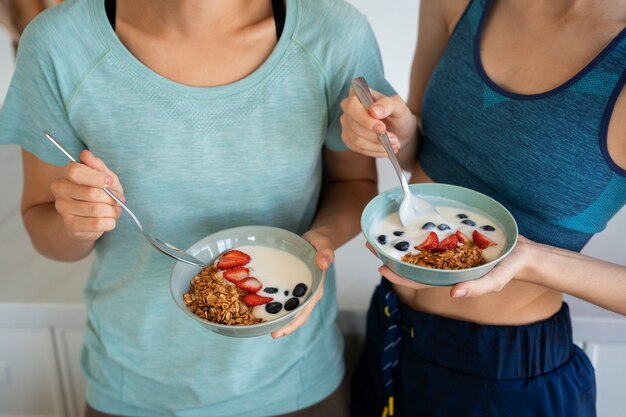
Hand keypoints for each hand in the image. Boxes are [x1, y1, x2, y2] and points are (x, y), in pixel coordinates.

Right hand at [50, 150, 124, 241]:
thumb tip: (85, 154)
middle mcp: (60, 190)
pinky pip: (98, 224)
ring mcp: (63, 208)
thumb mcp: (103, 177)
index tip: (110, 182)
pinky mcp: (71, 225)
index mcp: (67, 174)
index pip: (76, 171)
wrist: (87, 218)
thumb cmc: (98, 192)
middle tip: (118, 200)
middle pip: (92, 193)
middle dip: (111, 198)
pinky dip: (111, 222)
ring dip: (113, 211)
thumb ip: (97, 166)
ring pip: (97, 210)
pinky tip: (110, 219)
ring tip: (115, 210)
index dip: (98, 177)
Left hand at [271, 229, 333, 338]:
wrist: (315, 239)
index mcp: (315, 289)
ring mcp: (297, 291)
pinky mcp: (289, 285)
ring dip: (275, 317)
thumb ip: (325, 253)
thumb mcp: (324, 244)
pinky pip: (281, 297)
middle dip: (283, 326)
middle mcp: (306, 294)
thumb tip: (323, 263)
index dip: (293, 323)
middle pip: (294, 315)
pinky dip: (271, 303)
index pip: (305, 312)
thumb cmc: (320, 243)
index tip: (279, 332)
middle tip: (268, 334)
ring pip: (286, 309)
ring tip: (260, 324)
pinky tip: (258, 305)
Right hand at [340, 86, 417, 157]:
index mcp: (358, 94)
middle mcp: (348, 108)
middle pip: (354, 125)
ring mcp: (347, 124)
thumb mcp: (399, 106)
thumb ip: (388, 104)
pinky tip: (386, 150)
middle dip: (375, 136)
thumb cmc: (398, 114)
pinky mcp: (349, 138)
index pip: (352, 105)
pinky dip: (374, 151)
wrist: (399, 130)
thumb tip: (374, 111)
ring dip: (377, 145)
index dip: (365, 119)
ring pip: (356, 139)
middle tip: (394, 139)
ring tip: (394, 145)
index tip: (382, 128)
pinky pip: (357, 148)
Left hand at [379, 236, 533, 297]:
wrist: (524, 253)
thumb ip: (477, 288)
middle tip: (372, 243)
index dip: (398, 276)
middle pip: (413, 262)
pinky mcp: (456, 239)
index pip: (418, 280)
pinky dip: (421, 231)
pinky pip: (434, 236)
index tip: (380, 268)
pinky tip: (411, 221)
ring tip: (385, 231)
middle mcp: (445, 266)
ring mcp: (449, 252)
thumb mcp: (496, 280)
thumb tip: (454, 294)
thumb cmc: (510, 269)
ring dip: (402, 241)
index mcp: (449, 278)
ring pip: (420, 248)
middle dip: (392, 254)